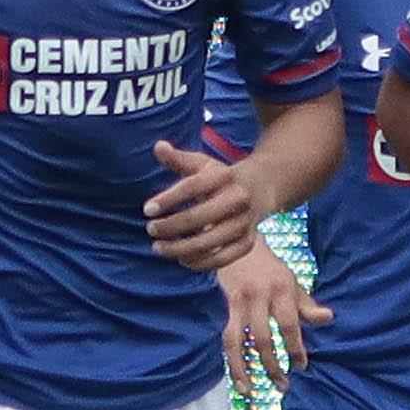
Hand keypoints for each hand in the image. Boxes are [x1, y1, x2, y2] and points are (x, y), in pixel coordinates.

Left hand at [143, 140, 269, 272]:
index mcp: (224, 176)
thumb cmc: (222, 177)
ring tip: (159, 247)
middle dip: (169, 227)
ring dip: (178, 249)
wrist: (262, 188)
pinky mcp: (247, 242)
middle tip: (151, 229)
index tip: (147, 210)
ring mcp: (244, 223)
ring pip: (207, 242)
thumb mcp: (203, 164)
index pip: (192, 186)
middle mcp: (238, 199)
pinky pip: (221, 259)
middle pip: (197, 218)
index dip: (168, 199)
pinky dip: (199, 263)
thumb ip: (179, 158)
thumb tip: (158, 146)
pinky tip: (181, 259)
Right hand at [219, 242, 328, 385]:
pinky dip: (231, 359)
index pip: (290, 325)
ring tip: (250, 390)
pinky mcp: (225, 306)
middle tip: (282, 385)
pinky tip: (237, 377)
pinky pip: (227, 338)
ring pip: (238, 341)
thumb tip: (329, 319)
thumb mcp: (292, 283)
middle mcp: (259, 296)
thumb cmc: (270, 269)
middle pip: (263, 338)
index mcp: (282, 290)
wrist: (239, 245)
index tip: (301, 366)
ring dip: (243, 368)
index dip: (296, 348)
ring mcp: (239, 302)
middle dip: (272, 365)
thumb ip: (307, 306)